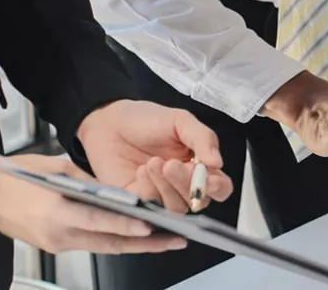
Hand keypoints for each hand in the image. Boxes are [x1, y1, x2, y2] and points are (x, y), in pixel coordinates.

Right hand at [0, 154, 186, 253]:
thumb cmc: (13, 176)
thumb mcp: (55, 168)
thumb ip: (88, 181)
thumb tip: (116, 191)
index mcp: (56, 212)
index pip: (99, 222)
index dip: (127, 225)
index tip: (152, 226)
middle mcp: (58, 234)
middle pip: (109, 243)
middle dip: (145, 244)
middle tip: (175, 240)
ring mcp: (56, 244)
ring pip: (103, 247)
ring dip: (133, 245)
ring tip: (163, 240)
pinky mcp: (55, 246)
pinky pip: (91, 245)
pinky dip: (113, 240)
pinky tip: (132, 236)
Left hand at [77, 100, 233, 210]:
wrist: (108, 123)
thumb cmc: (145, 119)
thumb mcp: (179, 120)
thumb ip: (202, 138)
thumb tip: (218, 162)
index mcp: (200, 165)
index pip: (219, 186)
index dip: (217, 186)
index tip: (207, 177)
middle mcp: (184, 185)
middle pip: (199, 201)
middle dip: (186, 184)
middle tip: (171, 165)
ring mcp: (162, 195)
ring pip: (177, 207)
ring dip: (166, 186)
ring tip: (152, 163)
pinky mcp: (140, 203)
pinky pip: (152, 208)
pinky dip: (149, 190)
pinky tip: (141, 171)